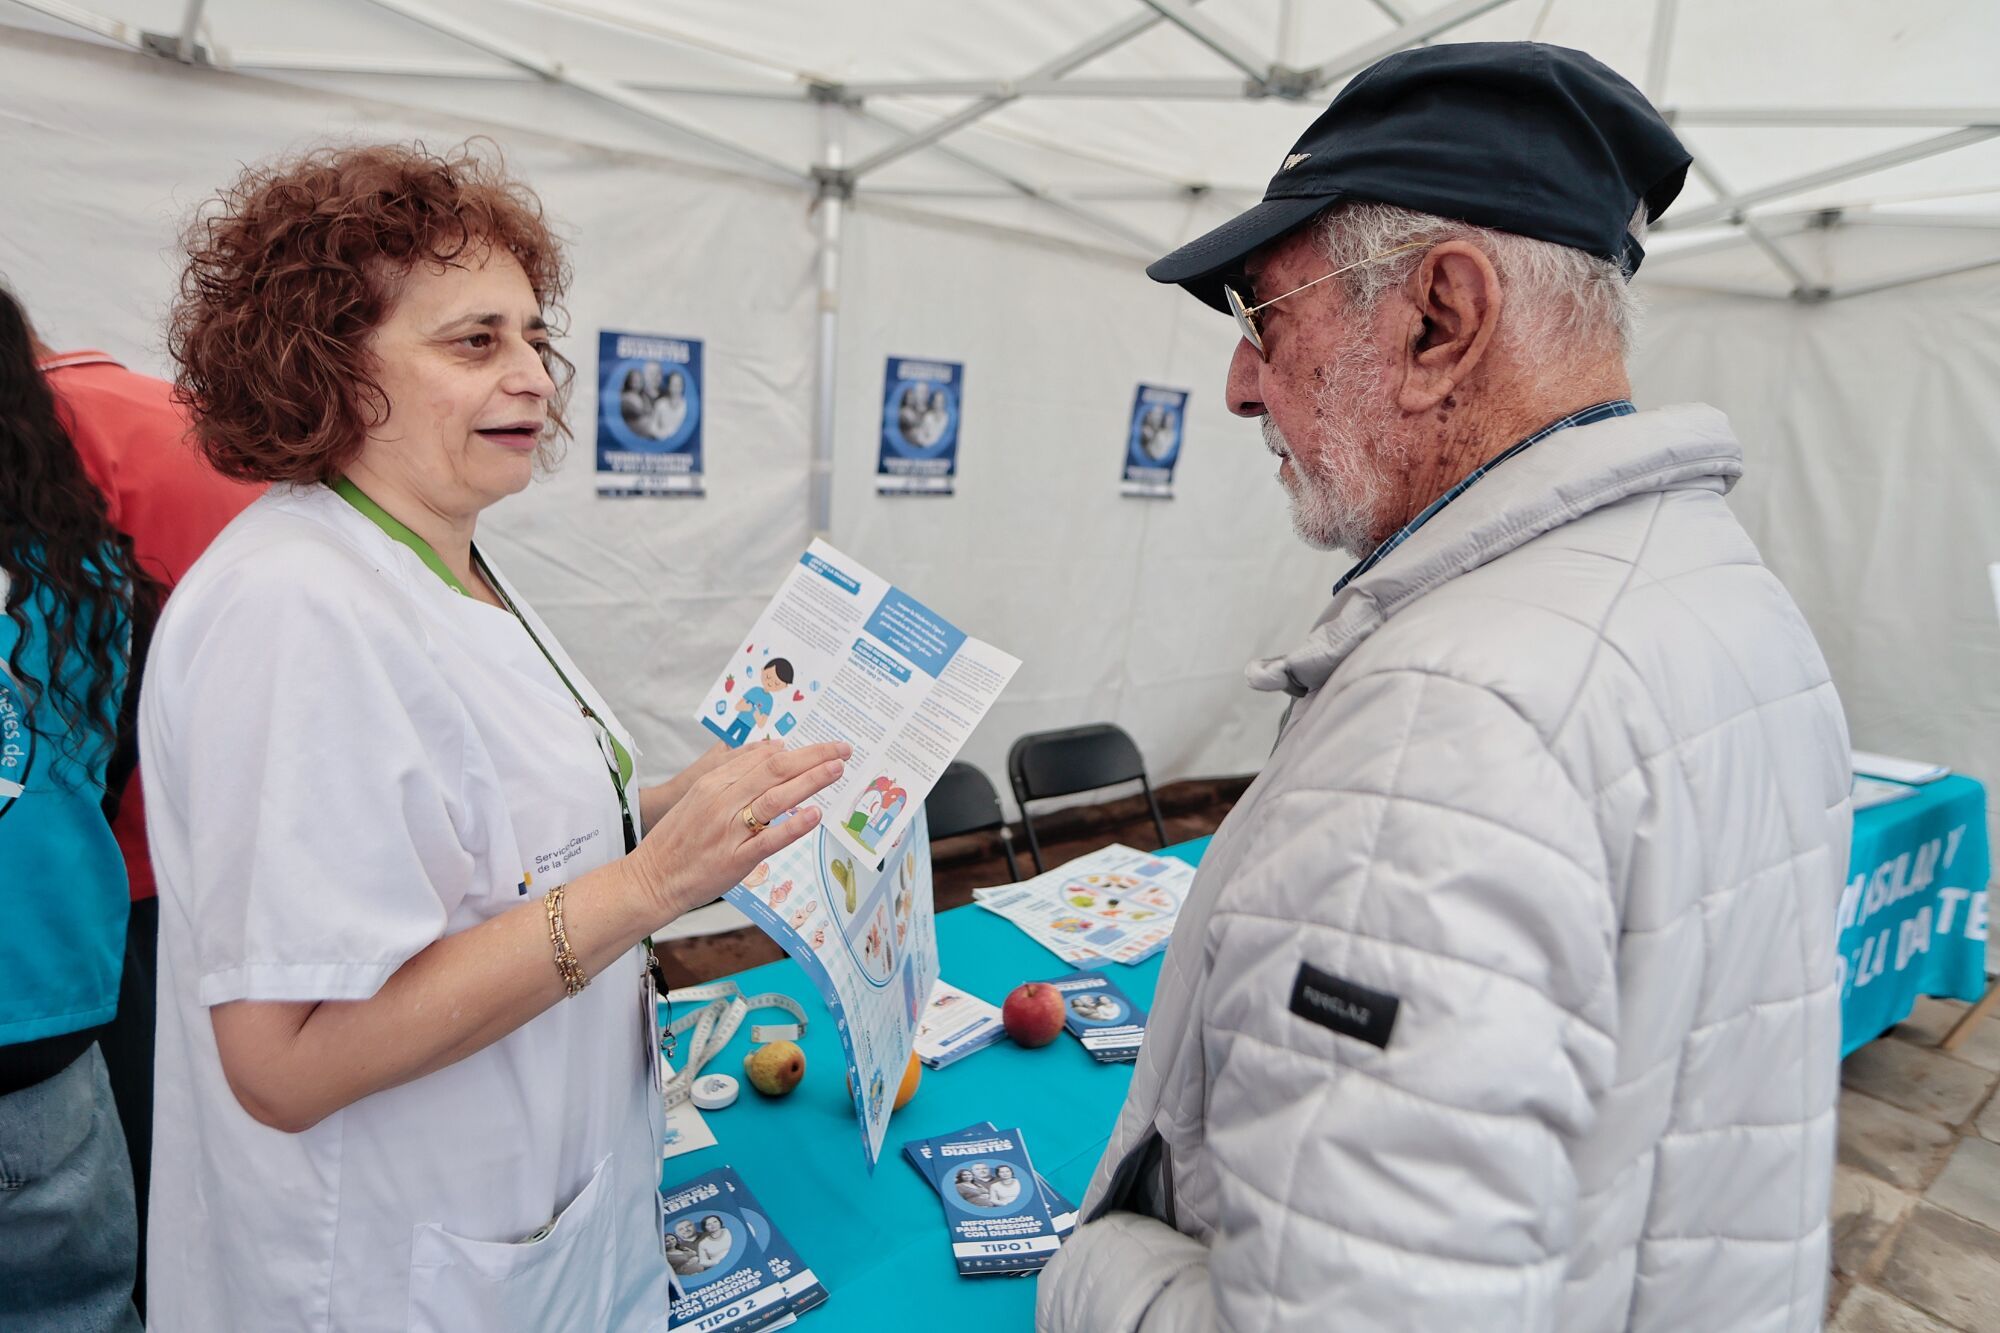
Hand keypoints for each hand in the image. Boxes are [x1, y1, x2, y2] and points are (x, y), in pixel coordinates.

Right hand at [630, 739, 848, 921]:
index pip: (764, 759)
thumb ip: (736, 771)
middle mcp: (722, 801)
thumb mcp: (700, 794)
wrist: (653, 877)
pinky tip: (814, 814)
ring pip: (775, 798)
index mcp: (714, 783)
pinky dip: (793, 826)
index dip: (800, 750)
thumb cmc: (680, 837)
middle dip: (813, 757)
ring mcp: (729, 830)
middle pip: (775, 771)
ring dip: (809, 781)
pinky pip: (769, 839)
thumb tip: (775, 747)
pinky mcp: (735, 859)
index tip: (826, 745)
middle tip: (843, 750)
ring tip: (836, 770)